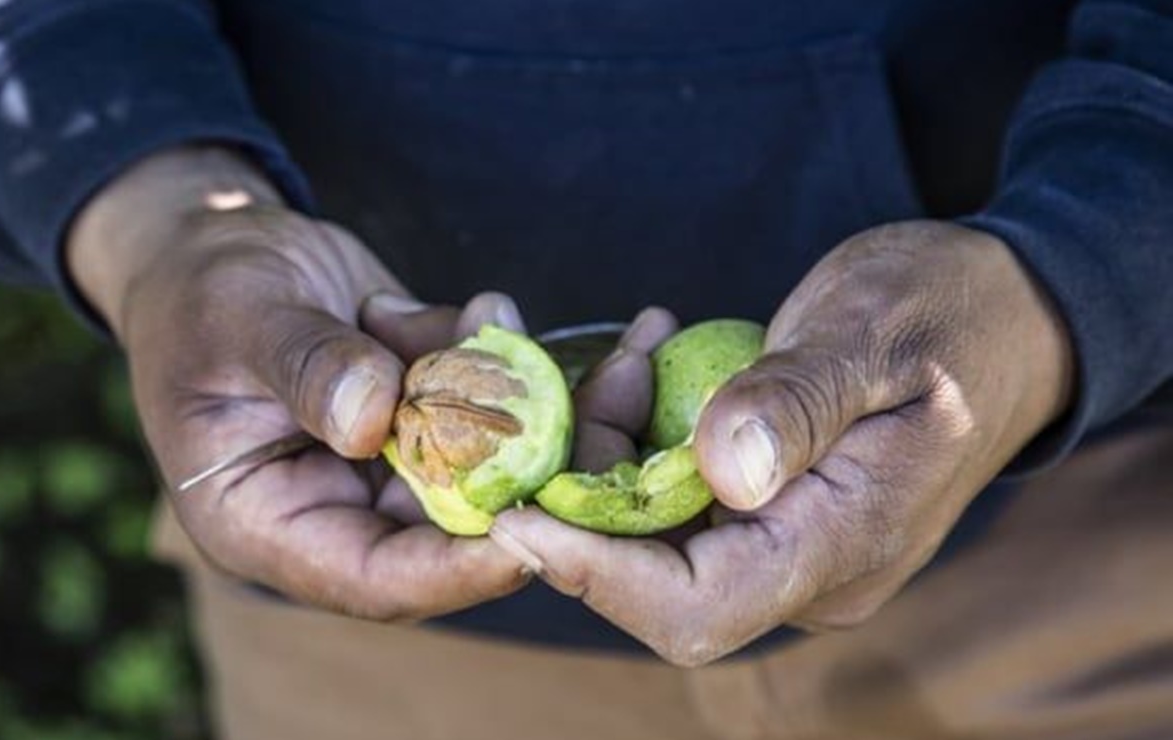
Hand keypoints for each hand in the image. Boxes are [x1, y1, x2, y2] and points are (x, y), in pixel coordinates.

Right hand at [68, 146, 529, 619]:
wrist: (218, 246)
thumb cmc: (202, 290)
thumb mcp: (240, 317)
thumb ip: (305, 364)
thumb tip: (373, 419)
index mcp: (269, 522)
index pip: (373, 579)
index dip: (453, 571)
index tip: (529, 536)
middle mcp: (338, 507)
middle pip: (451, 531)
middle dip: (525, 481)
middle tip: (590, 426)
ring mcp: (388, 462)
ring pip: (484, 465)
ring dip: (531, 409)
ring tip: (538, 338)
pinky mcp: (422, 414)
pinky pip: (482, 405)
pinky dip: (501, 361)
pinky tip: (491, 311)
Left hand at [492, 221, 1074, 663]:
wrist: (1004, 319)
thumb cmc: (949, 314)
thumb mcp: (875, 334)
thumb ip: (799, 402)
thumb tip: (722, 471)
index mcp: (842, 545)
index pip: (696, 607)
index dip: (597, 575)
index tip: (518, 512)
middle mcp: (807, 570)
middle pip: (654, 575)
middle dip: (589, 487)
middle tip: (592, 375)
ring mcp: (786, 545)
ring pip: (652, 531)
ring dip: (611, 448)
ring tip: (635, 345)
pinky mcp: (767, 510)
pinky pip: (672, 494)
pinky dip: (639, 435)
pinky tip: (648, 358)